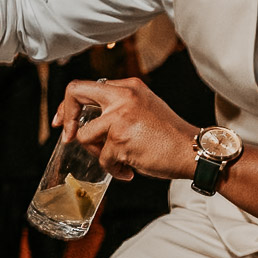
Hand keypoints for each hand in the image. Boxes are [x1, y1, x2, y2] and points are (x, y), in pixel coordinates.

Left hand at [57, 78, 197, 180]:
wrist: (191, 150)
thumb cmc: (169, 135)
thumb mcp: (144, 108)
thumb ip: (120, 107)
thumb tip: (89, 120)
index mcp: (129, 87)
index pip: (86, 87)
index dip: (70, 106)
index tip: (66, 123)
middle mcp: (123, 96)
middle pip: (75, 92)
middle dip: (66, 117)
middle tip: (68, 136)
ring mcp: (120, 117)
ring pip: (85, 137)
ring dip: (97, 153)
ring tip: (118, 159)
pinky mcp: (120, 139)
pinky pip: (102, 160)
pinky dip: (114, 169)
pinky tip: (130, 170)